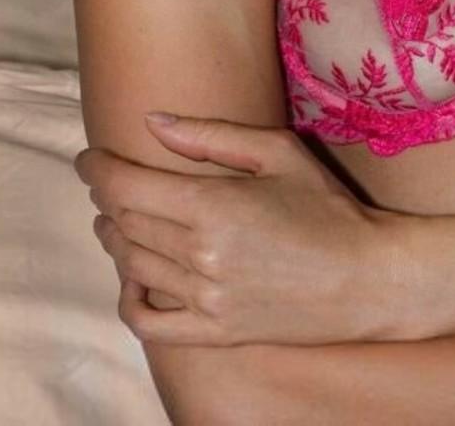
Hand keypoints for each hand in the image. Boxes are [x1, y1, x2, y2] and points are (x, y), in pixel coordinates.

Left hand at [74, 113, 419, 346]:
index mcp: (214, 205)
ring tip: (118, 220)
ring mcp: (205, 298)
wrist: (366, 277)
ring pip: (132, 266)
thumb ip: (212, 136)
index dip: (97, 170)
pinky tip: (133, 280)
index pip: (127, 186)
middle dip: (106, 198)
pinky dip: (129, 301)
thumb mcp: (279, 152)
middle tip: (109, 183)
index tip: (88, 159)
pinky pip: (149, 323)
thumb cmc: (327, 207)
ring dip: (115, 239)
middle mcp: (201, 255)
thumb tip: (152, 122)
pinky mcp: (214, 332)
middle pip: (124, 223)